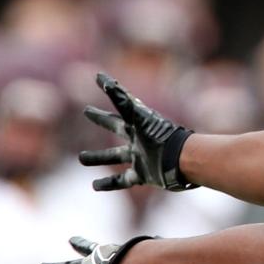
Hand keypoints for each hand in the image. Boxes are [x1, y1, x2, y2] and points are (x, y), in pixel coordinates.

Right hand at [80, 73, 194, 191]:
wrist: (183, 160)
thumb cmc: (161, 136)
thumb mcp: (138, 117)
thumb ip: (122, 100)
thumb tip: (105, 79)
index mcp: (137, 124)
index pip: (118, 105)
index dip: (108, 91)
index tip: (98, 78)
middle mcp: (138, 139)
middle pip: (115, 127)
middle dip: (101, 119)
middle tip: (86, 111)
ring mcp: (140, 157)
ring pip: (114, 155)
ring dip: (98, 157)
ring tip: (81, 158)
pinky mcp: (143, 175)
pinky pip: (122, 180)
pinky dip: (109, 183)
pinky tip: (95, 186)